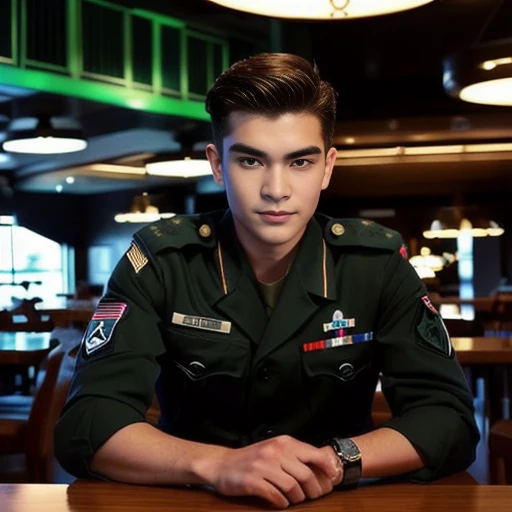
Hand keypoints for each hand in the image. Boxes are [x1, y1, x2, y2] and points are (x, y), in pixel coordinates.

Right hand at [197, 435, 341, 508]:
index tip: (331, 481)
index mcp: (283, 442)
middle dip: (314, 490)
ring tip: (295, 499)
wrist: (222, 464)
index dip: (326, 469)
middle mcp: (275, 452)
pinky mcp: (253, 481)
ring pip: (293, 488)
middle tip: (313, 496)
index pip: (313, 454)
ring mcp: (263, 466)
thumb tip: (325, 468)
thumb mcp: (275, 450)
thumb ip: (296, 455)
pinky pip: (277, 497)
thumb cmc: (254, 459)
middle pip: (306, 475)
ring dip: (298, 498)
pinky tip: (280, 502)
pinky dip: (282, 503)